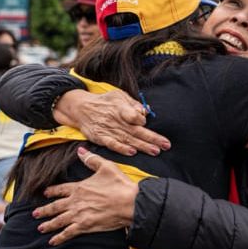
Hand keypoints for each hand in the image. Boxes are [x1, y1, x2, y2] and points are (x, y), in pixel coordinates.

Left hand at [33, 147, 138, 245]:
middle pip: (55, 206)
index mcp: (79, 187)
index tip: (45, 193)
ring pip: (59, 220)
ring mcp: (79, 214)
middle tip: (35, 214)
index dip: (52, 191)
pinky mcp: (85, 226)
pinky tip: (52, 241)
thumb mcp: (106, 167)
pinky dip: (59, 237)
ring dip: (48, 224)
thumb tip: (80, 150)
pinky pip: (68, 233)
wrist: (130, 202)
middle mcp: (76, 201)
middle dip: (44, 210)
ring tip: (40, 228)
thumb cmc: (120, 184)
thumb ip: (92, 159)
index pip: (61, 189)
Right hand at [53, 89, 170, 155]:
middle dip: (152, 138)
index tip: (145, 122)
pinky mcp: (101, 137)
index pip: (133, 115)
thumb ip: (133, 103)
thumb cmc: (104, 101)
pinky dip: (122, 149)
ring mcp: (108, 130)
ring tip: (155, 151)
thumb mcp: (119, 95)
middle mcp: (116, 120)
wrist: (81, 108)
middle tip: (166, 145)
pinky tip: (132, 152)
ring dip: (142, 146)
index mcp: (120, 108)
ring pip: (128, 139)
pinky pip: (112, 144)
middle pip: (136, 130)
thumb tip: (146, 111)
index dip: (140, 119)